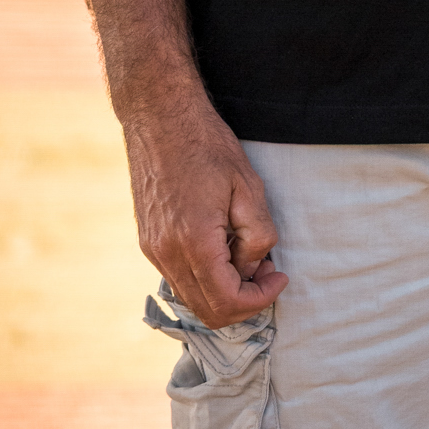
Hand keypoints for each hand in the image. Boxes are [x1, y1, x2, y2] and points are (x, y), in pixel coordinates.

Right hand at [123, 89, 287, 329]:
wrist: (159, 117)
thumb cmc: (206, 145)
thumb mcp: (248, 186)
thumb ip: (257, 235)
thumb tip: (252, 269)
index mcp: (194, 241)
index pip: (226, 302)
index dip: (259, 299)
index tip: (279, 277)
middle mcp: (167, 254)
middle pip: (207, 311)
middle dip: (244, 301)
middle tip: (268, 271)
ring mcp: (153, 250)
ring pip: (191, 297)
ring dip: (224, 290)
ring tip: (249, 256)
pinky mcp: (148, 242)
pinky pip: (178, 278)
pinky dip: (205, 277)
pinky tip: (224, 247)